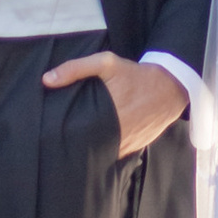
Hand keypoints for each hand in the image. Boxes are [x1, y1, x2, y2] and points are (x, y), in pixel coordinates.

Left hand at [40, 47, 188, 156]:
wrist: (170, 87)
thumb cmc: (136, 75)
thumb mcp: (106, 63)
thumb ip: (76, 68)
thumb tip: (46, 80)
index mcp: (107, 116)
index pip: (79, 136)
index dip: (66, 138)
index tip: (53, 136)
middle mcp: (118, 135)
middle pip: (89, 148)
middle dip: (76, 146)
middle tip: (62, 142)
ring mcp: (128, 145)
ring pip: (103, 154)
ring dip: (92, 151)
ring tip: (76, 147)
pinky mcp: (136, 147)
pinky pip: (117, 155)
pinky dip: (107, 152)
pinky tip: (97, 146)